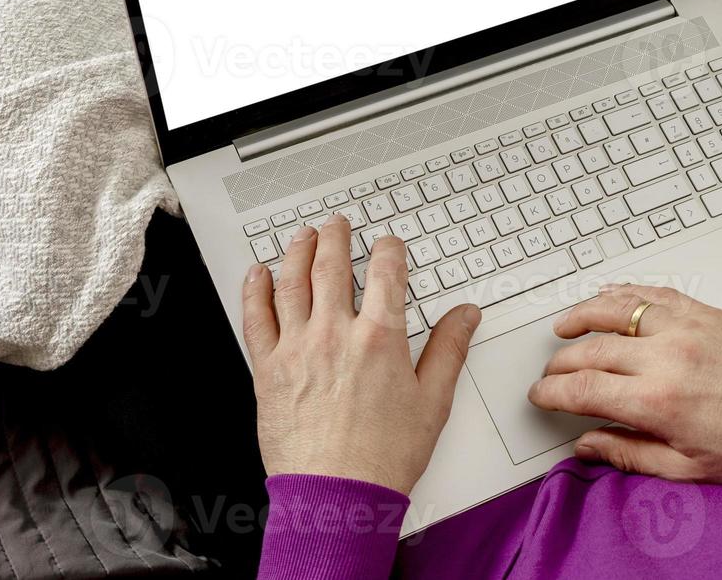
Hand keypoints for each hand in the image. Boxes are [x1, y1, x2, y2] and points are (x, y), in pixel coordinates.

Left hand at [242, 214, 481, 494]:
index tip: (389, 245)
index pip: (385, 272)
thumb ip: (449, 350)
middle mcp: (335, 334)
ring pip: (292, 282)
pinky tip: (258, 274)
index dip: (388, 249)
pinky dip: (255, 290)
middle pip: (331, 266)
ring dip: (297, 251)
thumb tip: (465, 315)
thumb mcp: (433, 401)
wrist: (336, 497)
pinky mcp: (267, 369)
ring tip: (302, 236)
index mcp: (380, 338)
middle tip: (337, 224)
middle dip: (336, 237)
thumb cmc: (383, 457)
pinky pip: (256, 317)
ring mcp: (296, 349)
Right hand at [528, 283, 721, 487]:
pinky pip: (651, 292)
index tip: (542, 395)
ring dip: (581, 315)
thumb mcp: (687, 468)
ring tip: (565, 327)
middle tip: (552, 373)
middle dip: (560, 361)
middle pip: (590, 349)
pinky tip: (609, 298)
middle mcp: (666, 357)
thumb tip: (588, 445)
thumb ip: (628, 453)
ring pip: (614, 308)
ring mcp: (685, 327)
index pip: (581, 389)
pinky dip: (623, 292)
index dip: (551, 392)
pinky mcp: (704, 311)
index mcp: (658, 402)